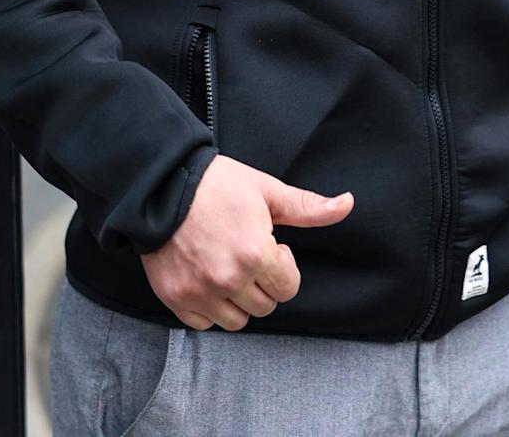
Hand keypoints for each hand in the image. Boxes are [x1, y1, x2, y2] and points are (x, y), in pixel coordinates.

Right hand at [140, 154, 353, 332]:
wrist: (161, 185)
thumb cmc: (217, 184)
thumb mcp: (266, 190)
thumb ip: (308, 207)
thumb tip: (347, 204)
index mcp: (255, 254)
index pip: (288, 288)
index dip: (283, 266)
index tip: (269, 245)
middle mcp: (228, 279)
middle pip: (265, 307)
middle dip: (263, 283)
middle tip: (247, 253)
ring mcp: (199, 292)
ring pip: (236, 320)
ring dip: (238, 298)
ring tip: (228, 265)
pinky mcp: (175, 299)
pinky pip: (205, 323)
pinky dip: (209, 306)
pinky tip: (206, 277)